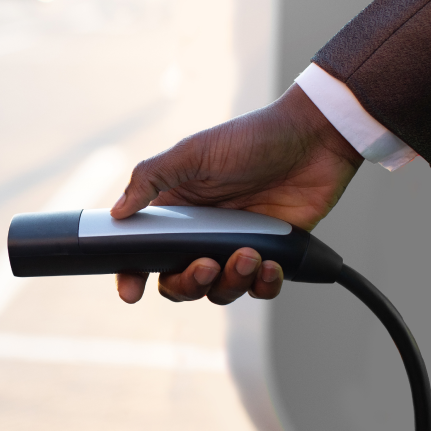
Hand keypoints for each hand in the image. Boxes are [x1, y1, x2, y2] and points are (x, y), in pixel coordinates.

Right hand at [112, 84, 362, 304]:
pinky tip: (270, 264)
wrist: (314, 138)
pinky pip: (259, 289)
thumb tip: (116, 212)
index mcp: (177, 211)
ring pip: (219, 290)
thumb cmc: (252, 138)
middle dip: (189, 283)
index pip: (145, 252)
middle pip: (179, 282)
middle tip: (205, 265)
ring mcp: (236, 246)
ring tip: (249, 254)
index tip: (132, 291)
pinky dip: (263, 285)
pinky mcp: (271, 254)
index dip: (133, 275)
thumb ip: (151, 179)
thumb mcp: (193, 153)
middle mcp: (202, 234)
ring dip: (231, 281)